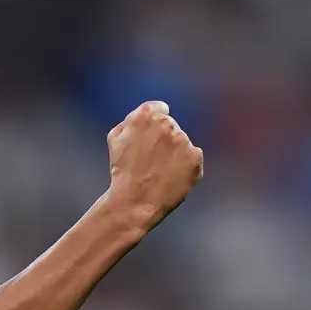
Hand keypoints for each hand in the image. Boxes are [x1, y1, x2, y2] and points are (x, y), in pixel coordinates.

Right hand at [106, 101, 203, 230]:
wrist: (135, 201)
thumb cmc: (122, 171)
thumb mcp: (114, 139)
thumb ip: (130, 121)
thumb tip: (143, 116)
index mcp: (146, 115)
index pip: (159, 108)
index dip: (153, 123)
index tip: (150, 136)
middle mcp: (167, 124)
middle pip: (171, 125)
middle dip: (163, 138)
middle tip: (151, 158)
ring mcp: (184, 140)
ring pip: (182, 142)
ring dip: (174, 152)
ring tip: (159, 171)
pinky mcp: (195, 157)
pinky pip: (193, 158)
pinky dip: (184, 166)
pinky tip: (170, 177)